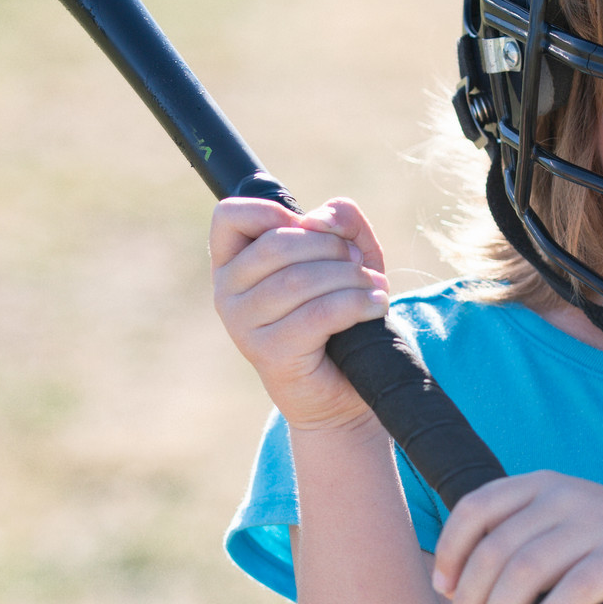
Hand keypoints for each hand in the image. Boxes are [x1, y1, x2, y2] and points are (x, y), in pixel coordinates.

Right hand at [210, 196, 389, 431]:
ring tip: (374, 288)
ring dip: (349, 277)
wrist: (342, 392)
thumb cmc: (340, 316)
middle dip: (331, 247)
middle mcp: (227, 292)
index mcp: (234, 263)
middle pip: (277, 243)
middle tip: (359, 265)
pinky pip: (318, 314)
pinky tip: (375, 306)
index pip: (228, 216)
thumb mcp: (347, 256)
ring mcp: (242, 326)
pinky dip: (356, 304)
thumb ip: (340, 221)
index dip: (270, 211)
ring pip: (299, 279)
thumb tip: (320, 217)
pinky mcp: (270, 353)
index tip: (309, 227)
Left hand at [430, 471, 602, 603]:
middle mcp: (566, 496)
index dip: (449, 552)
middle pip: (494, 549)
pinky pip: (575, 587)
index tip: (442, 592)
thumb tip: (468, 585)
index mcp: (545, 485)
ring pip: (526, 570)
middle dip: (467, 601)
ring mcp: (599, 522)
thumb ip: (532, 539)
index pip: (475, 509)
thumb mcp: (573, 532)